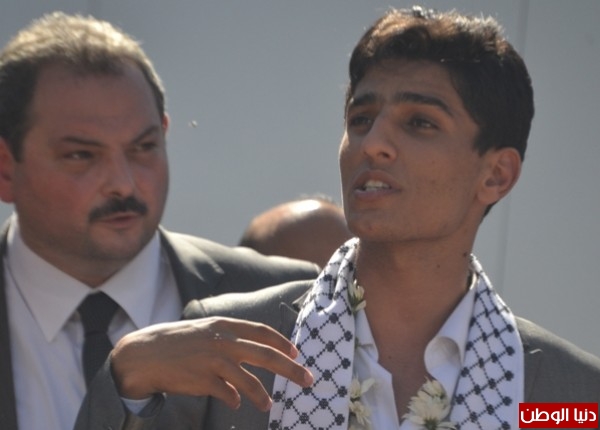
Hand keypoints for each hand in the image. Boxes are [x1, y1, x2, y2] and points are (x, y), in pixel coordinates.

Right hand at [111, 317, 312, 411]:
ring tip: (269, 405)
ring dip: (262, 395)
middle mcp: (222, 341)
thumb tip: (250, 357)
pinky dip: (235, 400)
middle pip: (266, 355)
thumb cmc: (176, 343)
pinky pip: (228, 394)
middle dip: (291, 369)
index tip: (297, 352)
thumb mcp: (204, 331)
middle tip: (308, 379)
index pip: (261, 331)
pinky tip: (236, 403)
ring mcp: (213, 361)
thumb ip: (228, 340)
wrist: (143, 354)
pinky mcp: (203, 380)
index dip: (282, 342)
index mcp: (224, 326)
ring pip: (250, 380)